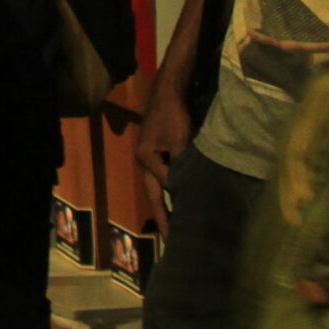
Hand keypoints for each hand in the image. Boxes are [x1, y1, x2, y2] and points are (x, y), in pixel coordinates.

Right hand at [135, 81, 192, 234]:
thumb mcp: (179, 140)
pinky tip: (181, 197)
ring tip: (176, 224)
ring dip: (167, 203)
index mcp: (146, 159)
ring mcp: (150, 155)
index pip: (163, 187)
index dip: (176, 204)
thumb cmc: (174, 114)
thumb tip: (184, 189)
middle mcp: (144, 160)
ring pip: (159, 185)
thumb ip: (180, 165)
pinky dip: (173, 189)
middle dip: (162, 216)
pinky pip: (165, 175)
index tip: (183, 227)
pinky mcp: (159, 150)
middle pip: (153, 194)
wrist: (170, 89)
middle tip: (170, 239)